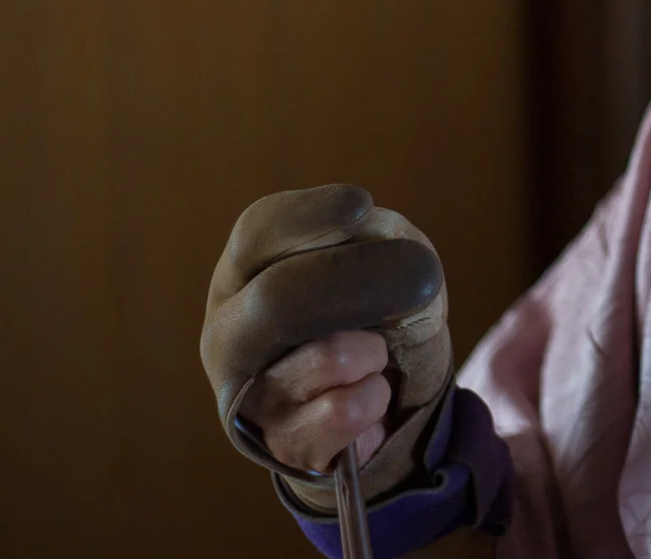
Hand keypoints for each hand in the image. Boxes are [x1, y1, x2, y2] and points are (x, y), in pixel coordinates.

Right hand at [201, 185, 451, 504]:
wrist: (393, 399)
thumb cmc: (379, 312)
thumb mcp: (383, 258)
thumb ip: (373, 237)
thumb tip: (366, 235)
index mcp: (246, 275)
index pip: (257, 234)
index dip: (308, 217)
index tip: (360, 206)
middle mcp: (230, 333)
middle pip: (277, 298)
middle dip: (355, 282)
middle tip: (419, 274)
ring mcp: (250, 394)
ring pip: (326, 357)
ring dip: (375, 349)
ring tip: (376, 353)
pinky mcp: (282, 445)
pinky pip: (343, 412)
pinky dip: (375, 396)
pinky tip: (371, 394)